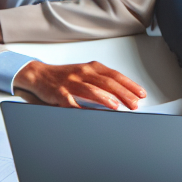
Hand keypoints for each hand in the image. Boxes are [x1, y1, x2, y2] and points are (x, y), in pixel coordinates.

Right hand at [13, 60, 146, 109]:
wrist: (40, 75)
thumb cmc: (66, 76)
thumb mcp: (86, 74)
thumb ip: (102, 81)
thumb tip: (122, 94)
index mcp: (92, 67)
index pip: (115, 75)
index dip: (129, 84)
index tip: (141, 93)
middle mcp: (83, 72)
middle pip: (107, 82)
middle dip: (123, 93)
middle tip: (135, 103)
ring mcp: (71, 83)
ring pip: (92, 89)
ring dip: (106, 98)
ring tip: (117, 106)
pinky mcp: (59, 94)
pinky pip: (73, 102)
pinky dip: (83, 108)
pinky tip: (92, 114)